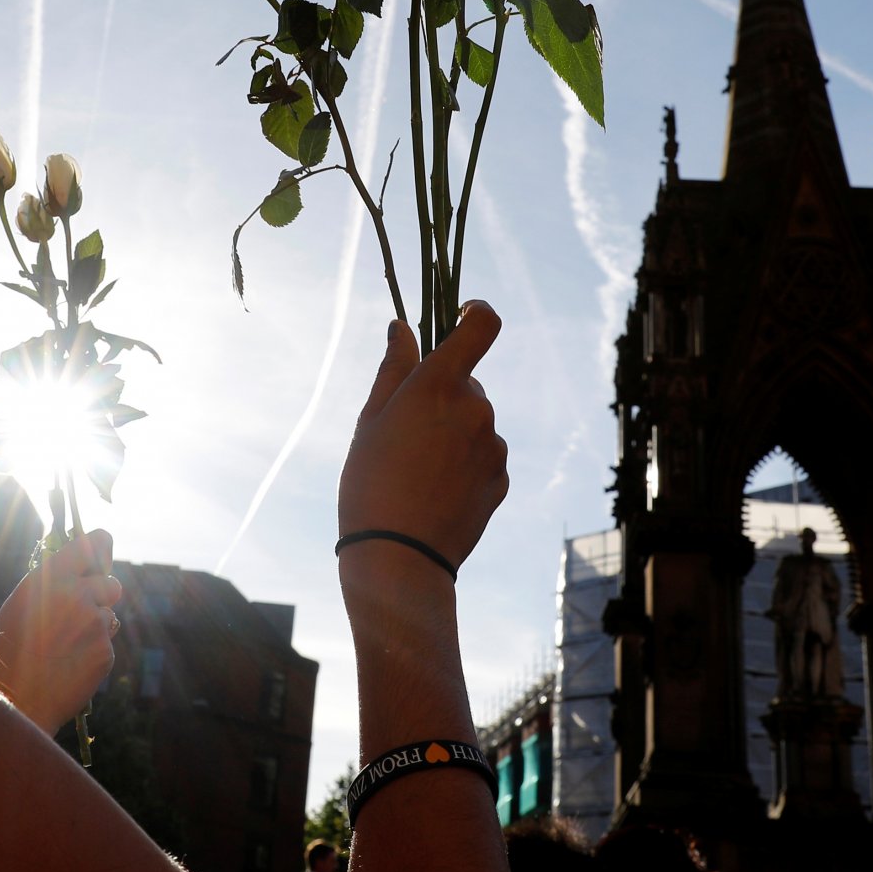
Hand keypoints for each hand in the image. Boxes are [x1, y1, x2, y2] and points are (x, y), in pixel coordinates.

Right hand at [0, 529, 122, 735]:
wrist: (13, 699)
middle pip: (112, 583)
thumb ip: (56, 582)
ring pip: (108, 617)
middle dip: (103, 596)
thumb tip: (85, 569)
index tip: (101, 556)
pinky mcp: (105, 652)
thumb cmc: (11, 650)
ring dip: (95, 627)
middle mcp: (78, 595)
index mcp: (51, 577)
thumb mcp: (22, 603)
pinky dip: (92, 653)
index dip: (101, 550)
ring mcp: (95, 624)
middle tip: (82, 613)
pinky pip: (105, 644)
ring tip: (62, 648)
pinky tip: (68, 666)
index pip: (95, 542)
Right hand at [336, 303, 508, 571]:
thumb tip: (403, 328)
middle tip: (405, 431)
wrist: (399, 558)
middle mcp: (476, 408)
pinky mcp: (501, 478)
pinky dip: (465, 463)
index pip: (482, 326)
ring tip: (417, 470)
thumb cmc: (371, 483)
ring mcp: (493, 445)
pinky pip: (483, 455)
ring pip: (475, 421)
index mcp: (440, 385)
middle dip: (443, 395)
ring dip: (454, 432)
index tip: (463, 315)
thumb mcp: (370, 420)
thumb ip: (393, 369)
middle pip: (467, 382)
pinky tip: (435, 490)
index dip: (476, 313)